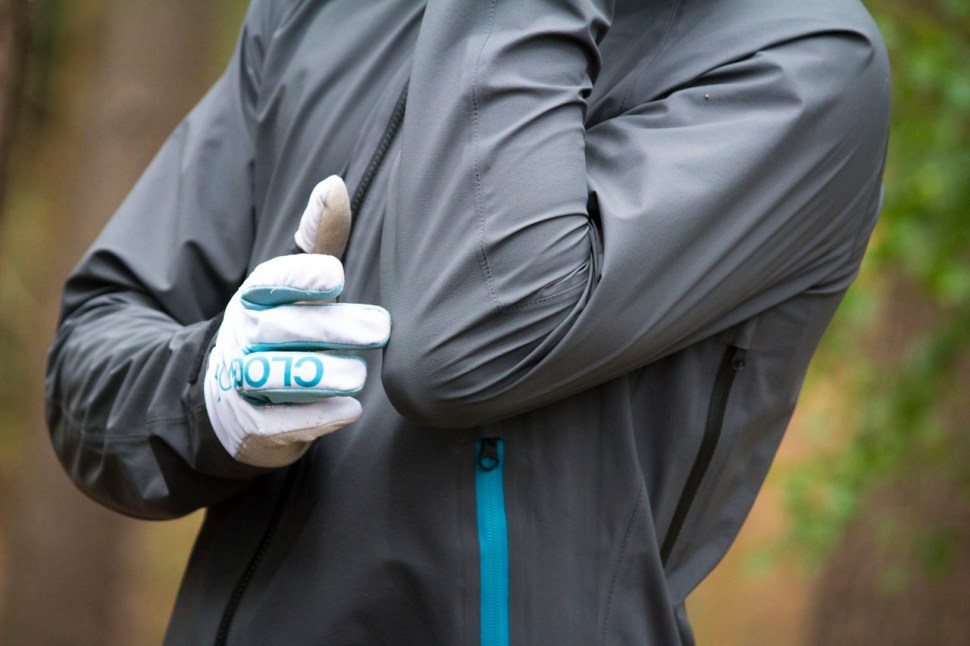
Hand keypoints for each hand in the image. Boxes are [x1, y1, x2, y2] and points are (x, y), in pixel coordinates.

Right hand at [203, 177, 389, 466]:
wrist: (227, 394)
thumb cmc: (277, 325)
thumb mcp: (290, 281)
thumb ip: (317, 239)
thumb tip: (335, 184)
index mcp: (256, 295)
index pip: (273, 279)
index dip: (302, 277)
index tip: (336, 277)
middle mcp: (246, 334)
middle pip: (289, 328)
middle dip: (335, 328)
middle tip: (379, 328)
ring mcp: (245, 380)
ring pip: (283, 375)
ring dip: (324, 375)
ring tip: (358, 375)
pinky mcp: (253, 424)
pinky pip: (282, 422)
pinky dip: (316, 417)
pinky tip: (348, 410)